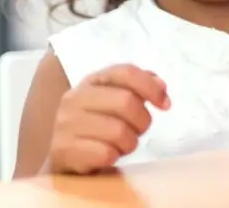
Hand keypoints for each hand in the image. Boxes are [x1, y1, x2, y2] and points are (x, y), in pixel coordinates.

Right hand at [47, 64, 169, 173]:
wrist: (64, 156)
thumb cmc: (98, 125)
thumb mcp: (115, 100)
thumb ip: (139, 87)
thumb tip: (160, 86)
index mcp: (91, 81)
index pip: (126, 72)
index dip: (151, 87)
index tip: (165, 104)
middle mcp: (74, 99)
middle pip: (127, 102)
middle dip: (142, 121)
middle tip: (137, 130)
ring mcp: (65, 124)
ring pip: (119, 131)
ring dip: (129, 143)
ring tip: (120, 144)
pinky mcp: (63, 150)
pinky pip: (106, 153)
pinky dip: (114, 156)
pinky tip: (106, 155)